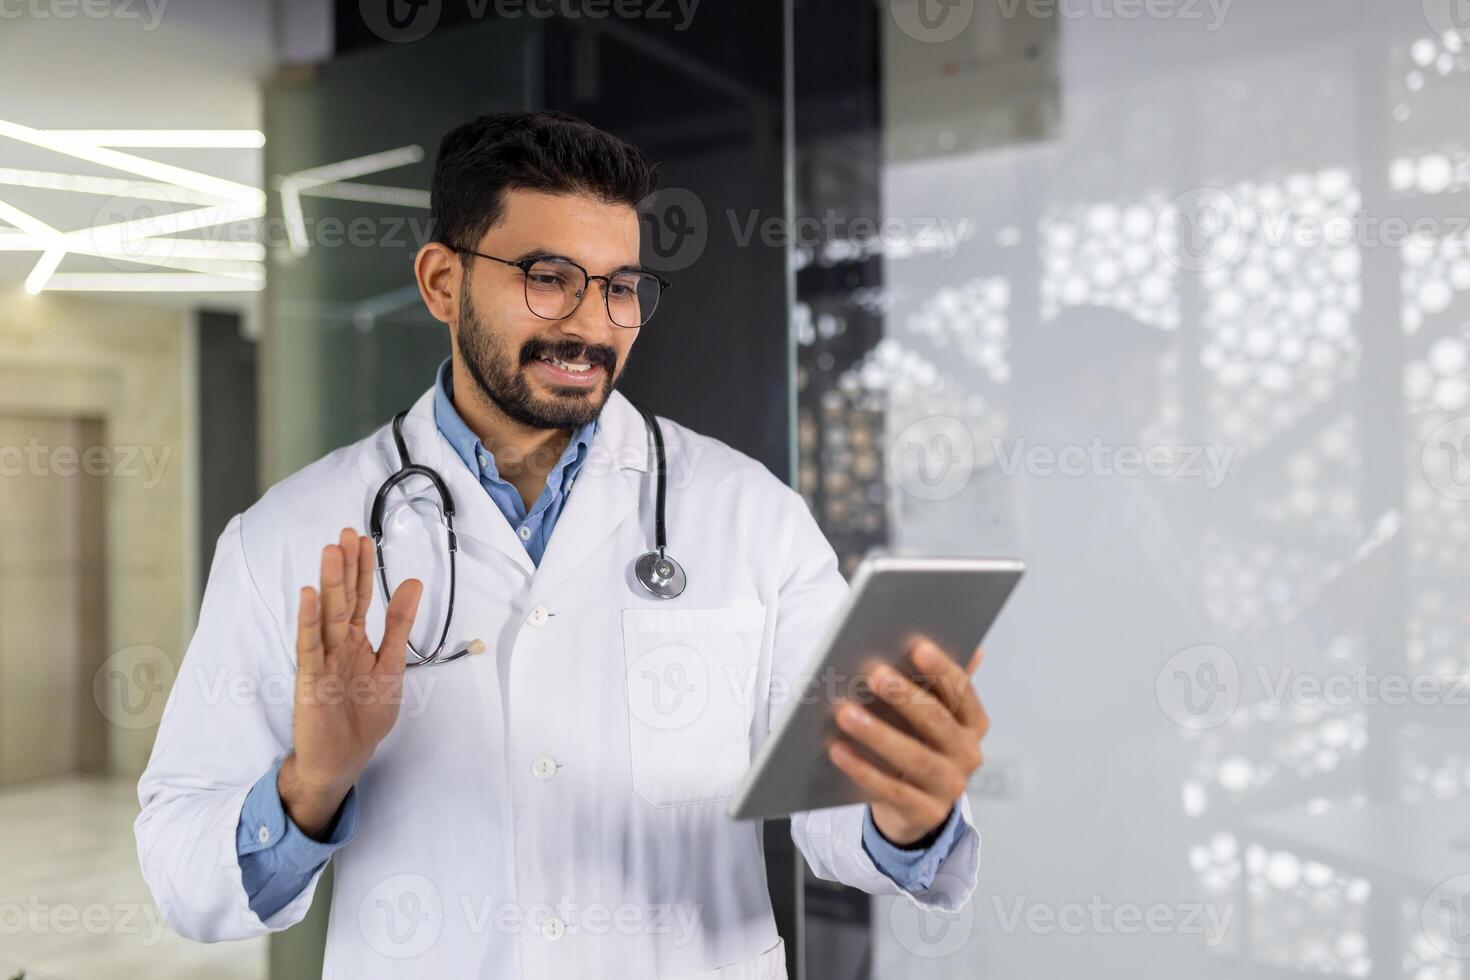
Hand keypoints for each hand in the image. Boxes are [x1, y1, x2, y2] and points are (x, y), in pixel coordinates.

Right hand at [281, 528, 421, 838]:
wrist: (345, 757)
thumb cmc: (365, 714)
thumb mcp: (391, 663)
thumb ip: (399, 624)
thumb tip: (413, 583)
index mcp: (357, 641)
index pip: (359, 597)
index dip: (362, 569)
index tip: (362, 539)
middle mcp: (337, 645)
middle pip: (341, 599)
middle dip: (344, 567)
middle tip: (345, 534)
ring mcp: (322, 661)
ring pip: (326, 617)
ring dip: (327, 585)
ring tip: (329, 553)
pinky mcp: (311, 681)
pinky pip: (309, 647)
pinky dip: (308, 622)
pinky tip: (307, 597)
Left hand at [827, 638, 988, 845]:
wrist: (915, 809)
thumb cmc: (919, 746)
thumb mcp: (931, 716)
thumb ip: (938, 684)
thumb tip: (965, 645)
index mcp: (973, 724)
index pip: (962, 693)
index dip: (942, 670)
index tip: (917, 646)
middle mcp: (968, 755)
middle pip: (938, 723)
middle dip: (906, 697)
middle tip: (875, 674)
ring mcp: (950, 787)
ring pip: (915, 758)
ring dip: (878, 734)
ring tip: (845, 713)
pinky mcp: (925, 813)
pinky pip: (891, 790)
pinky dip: (863, 770)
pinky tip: (838, 750)